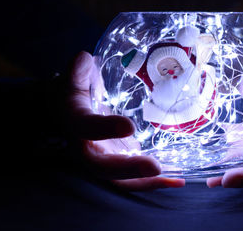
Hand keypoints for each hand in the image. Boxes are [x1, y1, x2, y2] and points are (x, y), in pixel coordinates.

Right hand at [65, 51, 184, 190]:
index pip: (87, 128)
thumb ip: (78, 70)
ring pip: (120, 180)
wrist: (65, 112)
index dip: (105, 129)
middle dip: (129, 169)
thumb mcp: (73, 77)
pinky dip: (153, 181)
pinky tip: (177, 180)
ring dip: (146, 182)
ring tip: (175, 180)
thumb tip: (84, 59)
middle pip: (104, 167)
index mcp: (76, 122)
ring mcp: (103, 158)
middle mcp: (86, 147)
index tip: (128, 126)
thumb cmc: (73, 91)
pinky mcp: (118, 160)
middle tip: (155, 167)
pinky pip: (133, 177)